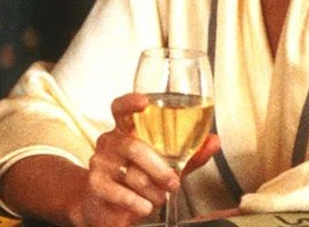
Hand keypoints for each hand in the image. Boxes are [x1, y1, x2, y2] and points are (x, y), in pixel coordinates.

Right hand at [78, 93, 219, 226]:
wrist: (107, 206)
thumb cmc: (137, 179)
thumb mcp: (166, 165)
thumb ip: (189, 153)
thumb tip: (213, 141)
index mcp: (125, 131)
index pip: (121, 109)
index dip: (130, 103)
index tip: (144, 102)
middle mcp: (110, 142)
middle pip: (135, 147)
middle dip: (160, 170)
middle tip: (172, 182)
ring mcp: (100, 162)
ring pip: (133, 175)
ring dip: (154, 192)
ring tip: (157, 197)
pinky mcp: (96, 184)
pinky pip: (123, 194)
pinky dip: (140, 204)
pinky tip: (143, 205)